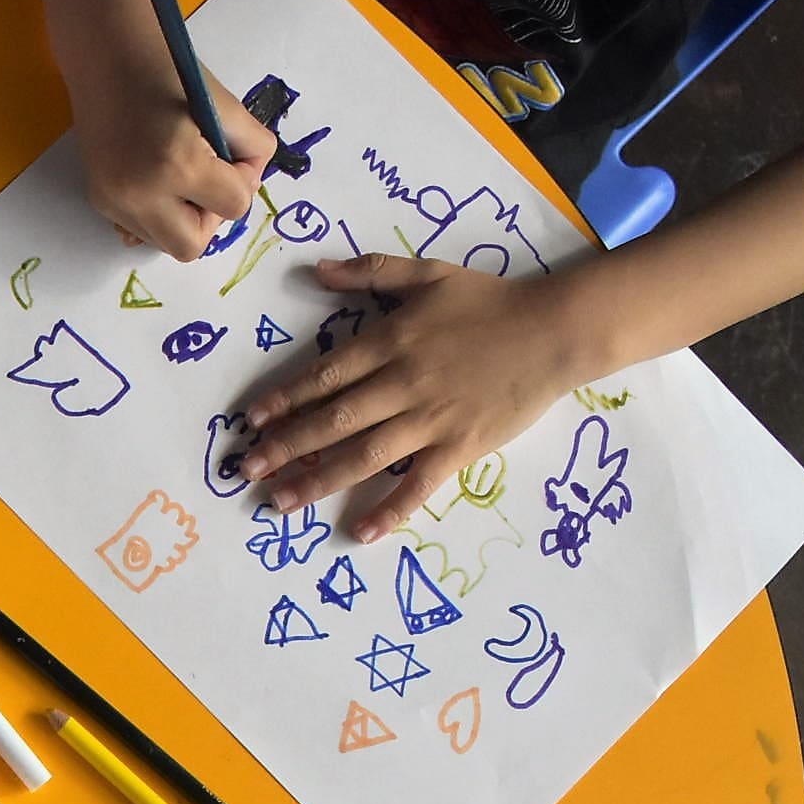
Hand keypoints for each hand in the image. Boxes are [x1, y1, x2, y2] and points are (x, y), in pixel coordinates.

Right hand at [67, 64, 274, 260]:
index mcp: (177, 165)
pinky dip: (157, 213)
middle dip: (209, 217)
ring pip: (164, 244)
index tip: (229, 151)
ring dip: (182, 219)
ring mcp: (114, 202)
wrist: (106, 55)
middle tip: (206, 180)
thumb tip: (248, 183)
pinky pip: (139, 229)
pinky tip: (155, 179)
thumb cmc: (169, 69)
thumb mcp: (224, 105)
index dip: (242, 180)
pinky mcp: (99, 200)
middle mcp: (140, 195)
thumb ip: (252, 148)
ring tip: (180, 177)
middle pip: (193, 246)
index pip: (234, 206)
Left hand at [227, 255, 597, 544]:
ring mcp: (430, 419)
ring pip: (363, 455)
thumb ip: (371, 272)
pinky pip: (419, 484)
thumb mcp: (428, 274)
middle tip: (246, 470)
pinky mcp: (459, 447)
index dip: (284, 398)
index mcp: (389, 341)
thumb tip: (316, 270)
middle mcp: (401, 383)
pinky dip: (390, 510)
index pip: (324, 375)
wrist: (556, 329)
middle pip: (332, 419)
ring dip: (317, 480)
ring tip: (279, 502)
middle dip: (284, 446)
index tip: (251, 420)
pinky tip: (360, 533)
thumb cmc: (490, 301)